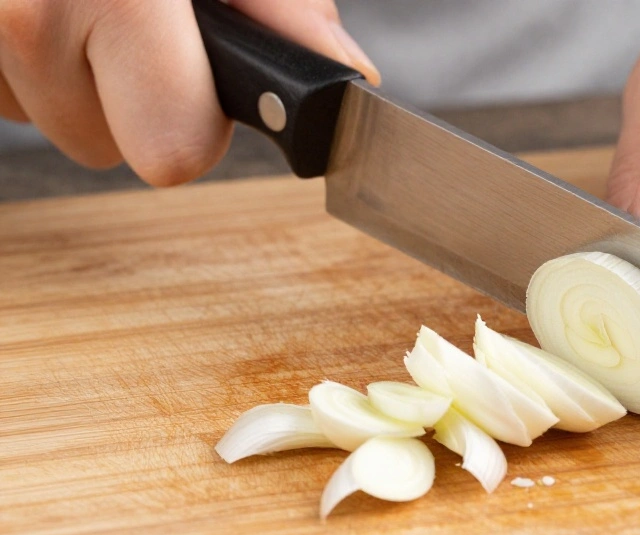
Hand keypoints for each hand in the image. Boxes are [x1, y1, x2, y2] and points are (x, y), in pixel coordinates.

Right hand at [0, 0, 377, 185]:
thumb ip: (285, 3)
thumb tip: (342, 73)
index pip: (175, 152)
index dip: (195, 122)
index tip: (196, 74)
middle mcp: (28, 18)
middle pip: (105, 147)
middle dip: (129, 100)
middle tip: (129, 20)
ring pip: (49, 118)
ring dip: (73, 73)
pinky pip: (5, 91)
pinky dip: (30, 57)